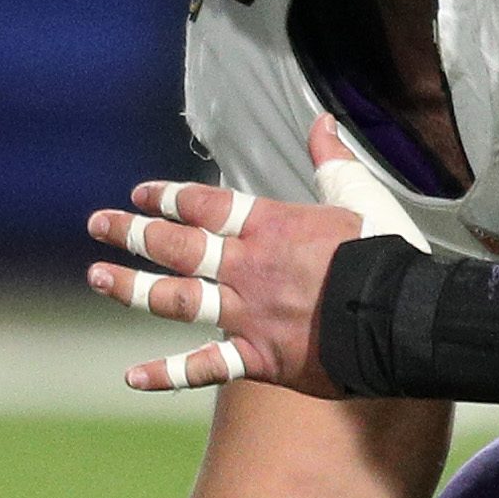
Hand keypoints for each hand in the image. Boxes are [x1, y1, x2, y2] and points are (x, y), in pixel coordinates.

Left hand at [87, 118, 422, 395]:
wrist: (402, 315)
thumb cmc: (386, 253)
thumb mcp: (358, 194)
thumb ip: (332, 159)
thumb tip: (322, 121)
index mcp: (269, 226)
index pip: (204, 205)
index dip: (167, 197)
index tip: (139, 194)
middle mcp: (248, 267)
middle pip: (177, 245)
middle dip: (133, 232)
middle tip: (98, 224)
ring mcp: (248, 314)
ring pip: (177, 299)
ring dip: (132, 288)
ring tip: (97, 277)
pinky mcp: (260, 358)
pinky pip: (205, 367)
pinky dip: (167, 374)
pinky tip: (132, 376)